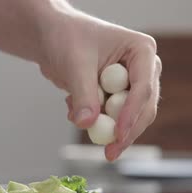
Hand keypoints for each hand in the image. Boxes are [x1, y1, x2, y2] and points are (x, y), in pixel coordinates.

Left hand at [37, 8, 160, 160]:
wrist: (51, 38)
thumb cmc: (66, 39)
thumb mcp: (75, 65)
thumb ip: (83, 95)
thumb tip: (87, 124)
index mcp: (141, 52)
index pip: (143, 88)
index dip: (131, 115)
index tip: (117, 135)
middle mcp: (142, 69)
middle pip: (142, 108)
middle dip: (125, 132)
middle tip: (109, 153)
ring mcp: (129, 85)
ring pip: (125, 117)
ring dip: (102, 125)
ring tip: (74, 115)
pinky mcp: (113, 97)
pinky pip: (107, 118)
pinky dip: (90, 118)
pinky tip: (71, 106)